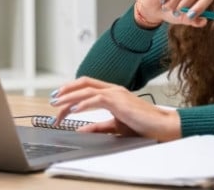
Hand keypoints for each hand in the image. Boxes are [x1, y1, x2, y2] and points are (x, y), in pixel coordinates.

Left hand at [50, 76, 181, 141]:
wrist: (161, 125)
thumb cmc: (143, 125)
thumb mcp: (116, 126)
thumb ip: (99, 126)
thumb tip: (81, 129)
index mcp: (113, 93)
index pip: (87, 86)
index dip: (71, 90)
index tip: (59, 99)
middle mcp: (113, 89)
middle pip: (84, 83)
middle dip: (66, 90)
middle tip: (52, 99)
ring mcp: (116, 93)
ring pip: (87, 89)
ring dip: (69, 97)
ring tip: (57, 105)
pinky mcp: (119, 101)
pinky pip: (96, 99)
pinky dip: (82, 103)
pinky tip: (73, 109)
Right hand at [134, 0, 213, 28]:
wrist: (154, 9)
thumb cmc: (172, 12)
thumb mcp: (184, 19)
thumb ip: (194, 21)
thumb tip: (204, 22)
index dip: (200, 6)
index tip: (190, 16)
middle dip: (185, 5)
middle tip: (176, 13)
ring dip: (173, 2)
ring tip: (167, 7)